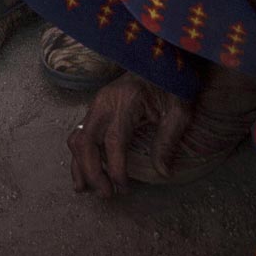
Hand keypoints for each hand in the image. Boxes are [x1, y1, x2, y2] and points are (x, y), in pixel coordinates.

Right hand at [69, 72, 190, 197]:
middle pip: (85, 141)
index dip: (116, 167)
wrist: (159, 61)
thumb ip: (168, 140)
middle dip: (92, 171)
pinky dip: (79, 156)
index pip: (114, 140)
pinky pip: (79, 134)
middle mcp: (104, 102)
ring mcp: (96, 105)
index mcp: (126, 101)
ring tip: (86, 189)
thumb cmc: (170, 85)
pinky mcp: (94, 109)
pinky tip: (84, 173)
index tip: (124, 188)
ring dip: (79, 166)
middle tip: (106, 194)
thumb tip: (163, 173)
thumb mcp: (179, 111)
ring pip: (76, 138)